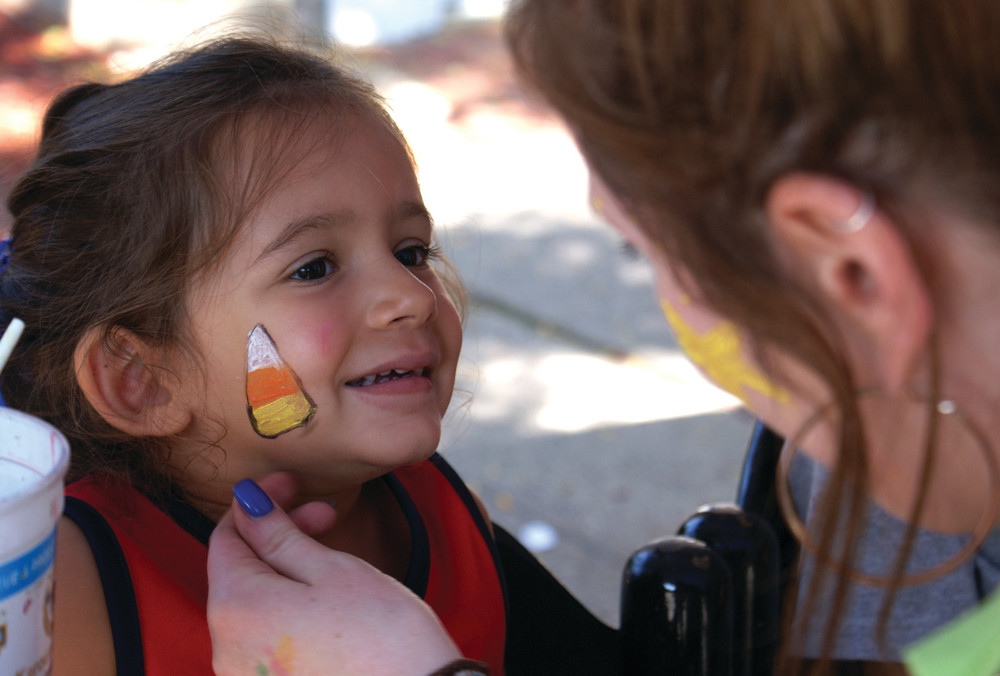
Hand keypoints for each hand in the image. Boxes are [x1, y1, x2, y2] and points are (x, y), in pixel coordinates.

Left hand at [207, 474, 461, 675]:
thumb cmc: (381, 635)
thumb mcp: (331, 570)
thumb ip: (278, 534)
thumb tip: (245, 501)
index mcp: (234, 608)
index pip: (226, 536)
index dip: (260, 502)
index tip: (293, 483)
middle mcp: (224, 648)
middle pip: (238, 570)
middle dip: (278, 534)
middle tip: (328, 515)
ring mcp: (244, 675)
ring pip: (253, 602)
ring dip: (285, 569)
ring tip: (333, 558)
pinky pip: (265, 635)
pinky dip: (287, 606)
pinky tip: (326, 599)